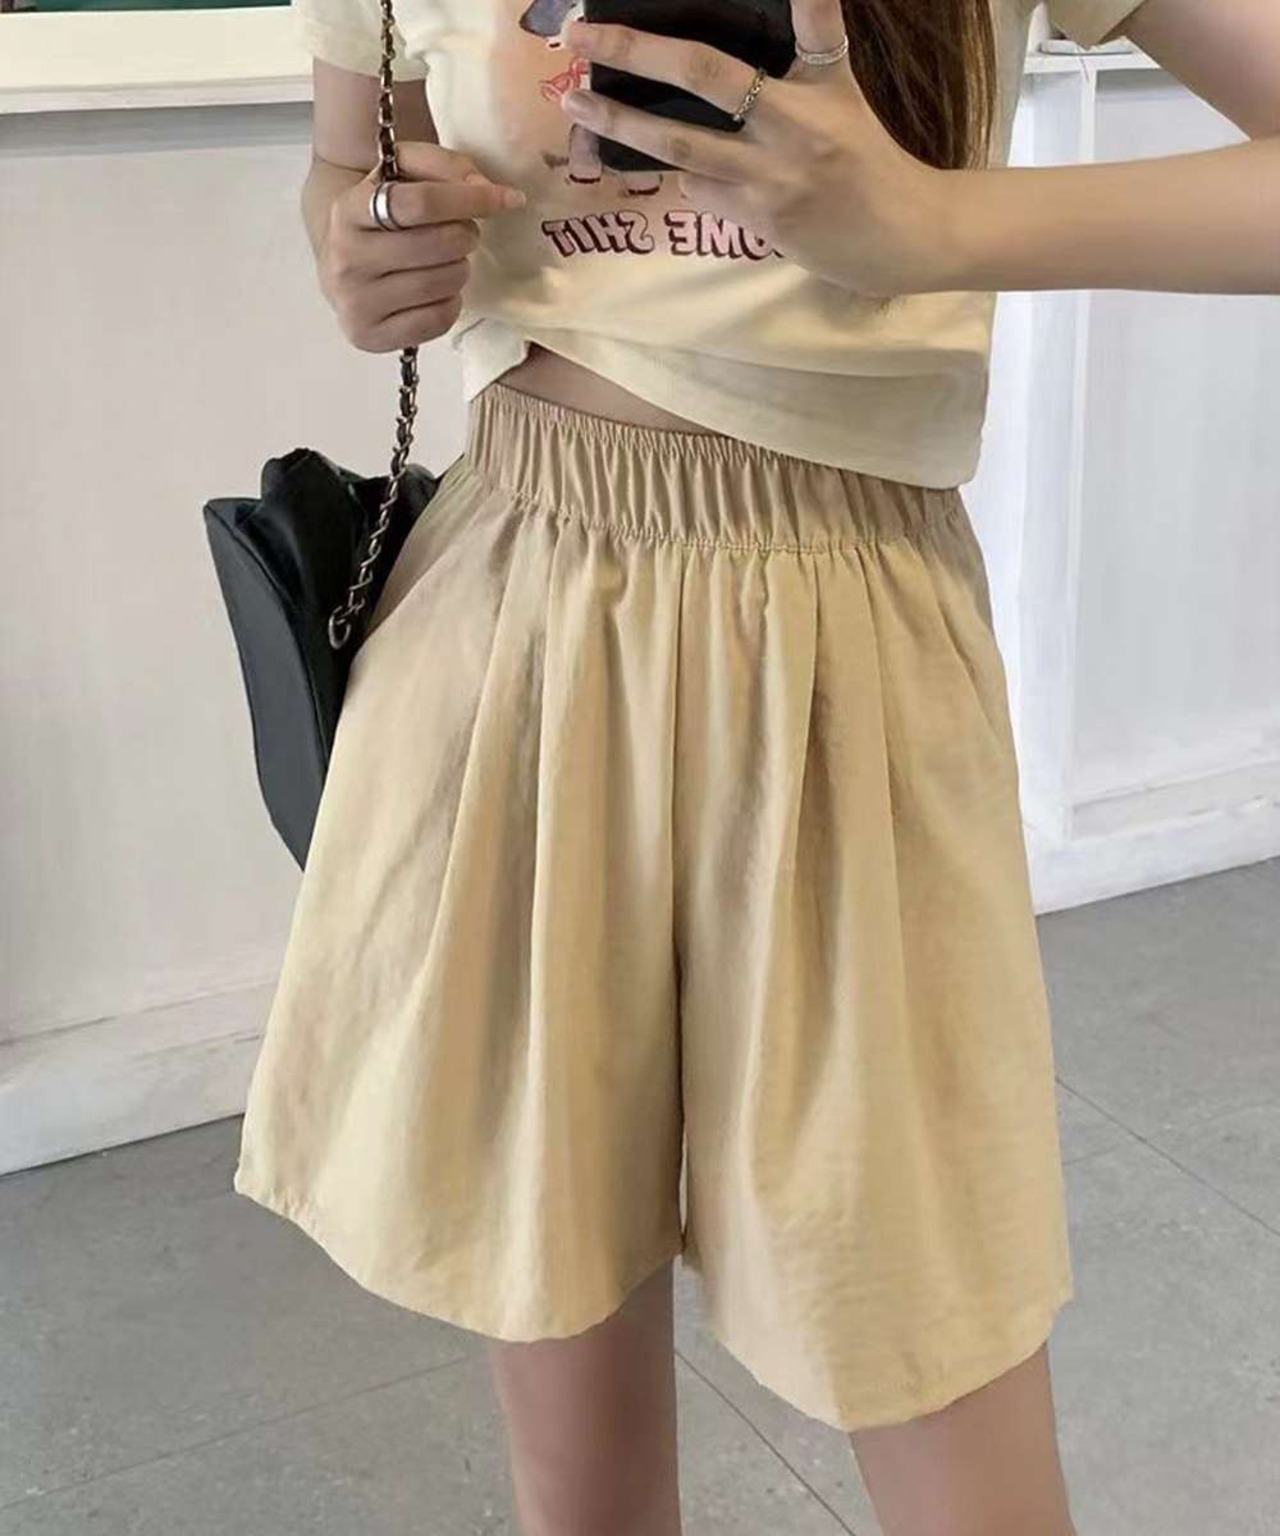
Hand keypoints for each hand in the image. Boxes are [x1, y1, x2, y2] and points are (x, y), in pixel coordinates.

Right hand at [321, 144, 525, 351]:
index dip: (470, 200)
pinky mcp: (370, 336)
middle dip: (465, 237)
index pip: (420, 203)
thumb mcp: (402, 174)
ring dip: (460, 270)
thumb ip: (444, 167)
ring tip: (447, 262)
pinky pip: (438, 320)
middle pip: (437, 245)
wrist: (343, 263)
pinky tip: (438, 291)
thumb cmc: (382, 218)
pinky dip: (450, 304)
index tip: (505, 199)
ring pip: (442, 283)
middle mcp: (345, 257)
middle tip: (464, 235)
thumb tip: (488, 189)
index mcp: (348, 209)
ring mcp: (355, 302)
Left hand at [558, 0, 955, 296]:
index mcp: (816, 85)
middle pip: (704, 76)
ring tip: (579, 107)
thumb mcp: (842, 90)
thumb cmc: (867, 158)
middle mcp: (791, 125)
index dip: (753, 9)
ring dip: (623, 127)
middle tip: (580, 38)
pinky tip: (664, 165)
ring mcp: (772, 176)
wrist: (901, 235)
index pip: (799, 22)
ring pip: (682, 146)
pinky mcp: (761, 220)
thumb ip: (813, 41)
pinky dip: (678, 174)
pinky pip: (700, 190)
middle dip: (634, 54)